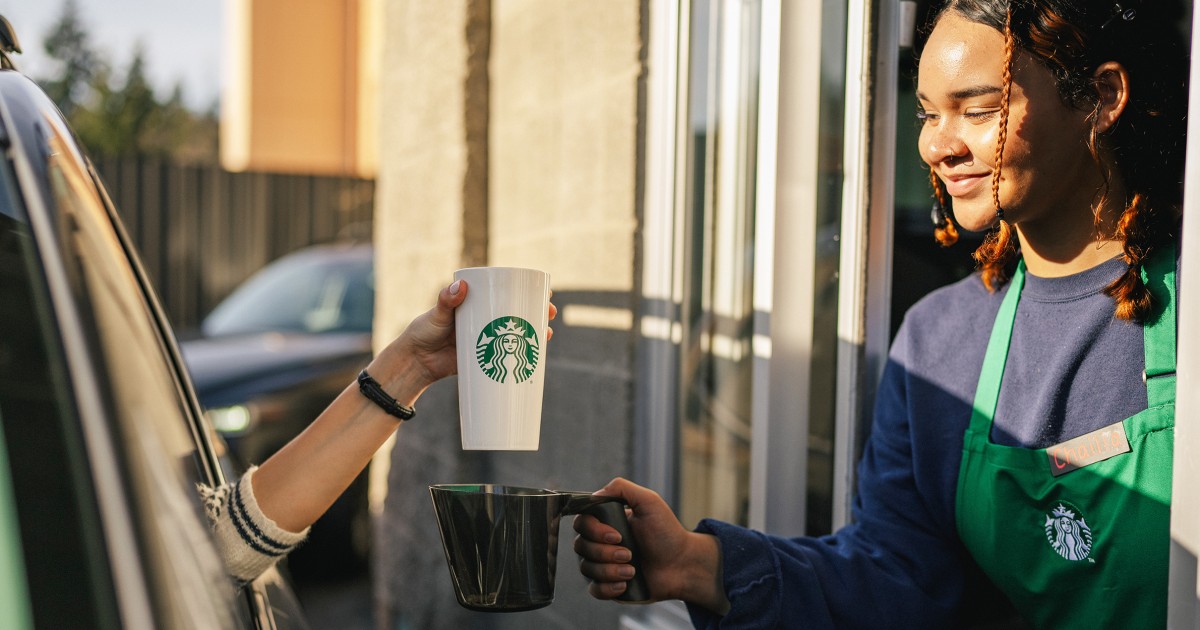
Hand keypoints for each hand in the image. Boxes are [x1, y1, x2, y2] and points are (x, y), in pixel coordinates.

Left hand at [369, 280, 556, 399]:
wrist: (416, 362)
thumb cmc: (424, 331)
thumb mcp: (437, 314)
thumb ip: (446, 301)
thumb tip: (460, 286)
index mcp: (478, 305)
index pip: (507, 294)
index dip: (528, 292)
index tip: (544, 291)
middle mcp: (487, 320)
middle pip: (518, 314)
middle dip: (538, 313)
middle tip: (549, 313)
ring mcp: (488, 340)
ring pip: (517, 335)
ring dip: (536, 334)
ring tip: (548, 335)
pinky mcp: (486, 359)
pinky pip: (508, 356)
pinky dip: (523, 356)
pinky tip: (537, 357)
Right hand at [573, 478, 728, 612]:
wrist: (682, 564)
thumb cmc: (667, 532)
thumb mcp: (649, 501)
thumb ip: (622, 488)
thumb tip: (595, 495)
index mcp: (606, 522)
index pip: (581, 523)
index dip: (594, 530)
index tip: (617, 535)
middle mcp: (601, 543)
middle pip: (580, 546)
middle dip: (605, 552)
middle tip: (629, 553)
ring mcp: (603, 565)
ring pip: (586, 568)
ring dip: (610, 570)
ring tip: (632, 570)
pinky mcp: (609, 586)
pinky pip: (594, 589)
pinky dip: (607, 588)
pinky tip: (625, 584)